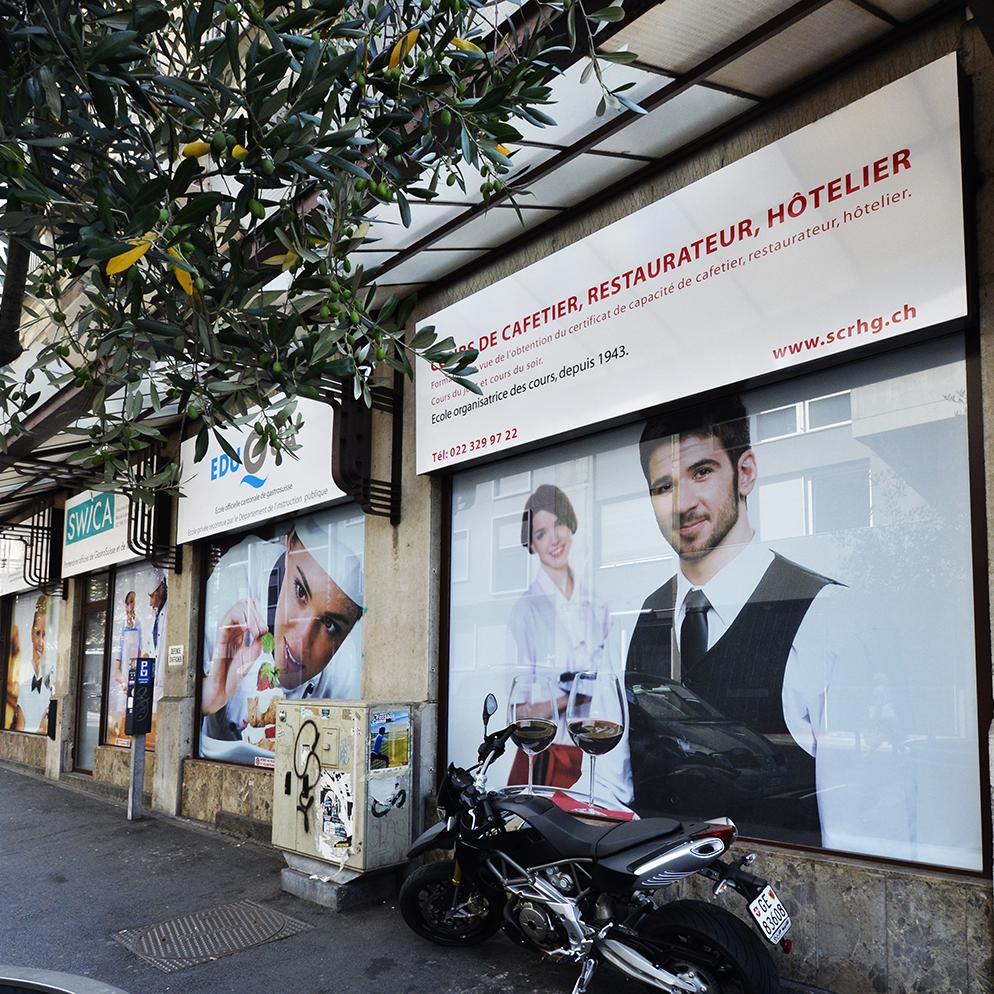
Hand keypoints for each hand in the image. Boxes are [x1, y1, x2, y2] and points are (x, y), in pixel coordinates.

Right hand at [201, 599, 266, 715]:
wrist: (223, 690)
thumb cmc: (234, 675)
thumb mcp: (253, 656)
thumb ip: (259, 642)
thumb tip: (264, 630)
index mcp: (242, 633)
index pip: (250, 611)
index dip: (259, 614)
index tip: (264, 629)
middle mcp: (234, 630)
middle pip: (244, 606)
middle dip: (257, 614)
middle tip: (262, 629)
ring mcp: (226, 633)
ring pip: (236, 609)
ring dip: (250, 616)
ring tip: (256, 630)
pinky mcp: (219, 638)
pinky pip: (227, 620)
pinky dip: (239, 620)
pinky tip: (247, 628)